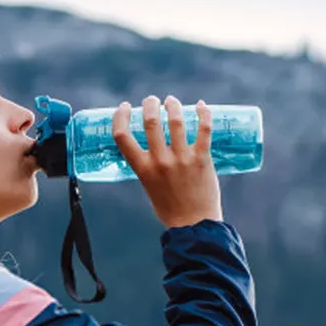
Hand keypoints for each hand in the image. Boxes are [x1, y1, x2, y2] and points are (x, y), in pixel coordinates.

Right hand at [112, 95, 222, 227]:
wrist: (194, 225)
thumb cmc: (170, 209)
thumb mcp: (149, 187)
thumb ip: (148, 167)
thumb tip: (151, 148)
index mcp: (142, 169)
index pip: (122, 136)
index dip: (120, 117)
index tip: (124, 107)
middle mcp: (160, 161)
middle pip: (150, 122)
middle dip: (150, 104)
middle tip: (152, 101)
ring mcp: (182, 159)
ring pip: (176, 120)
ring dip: (173, 105)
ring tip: (172, 101)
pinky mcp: (202, 159)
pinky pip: (204, 129)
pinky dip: (203, 113)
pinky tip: (201, 105)